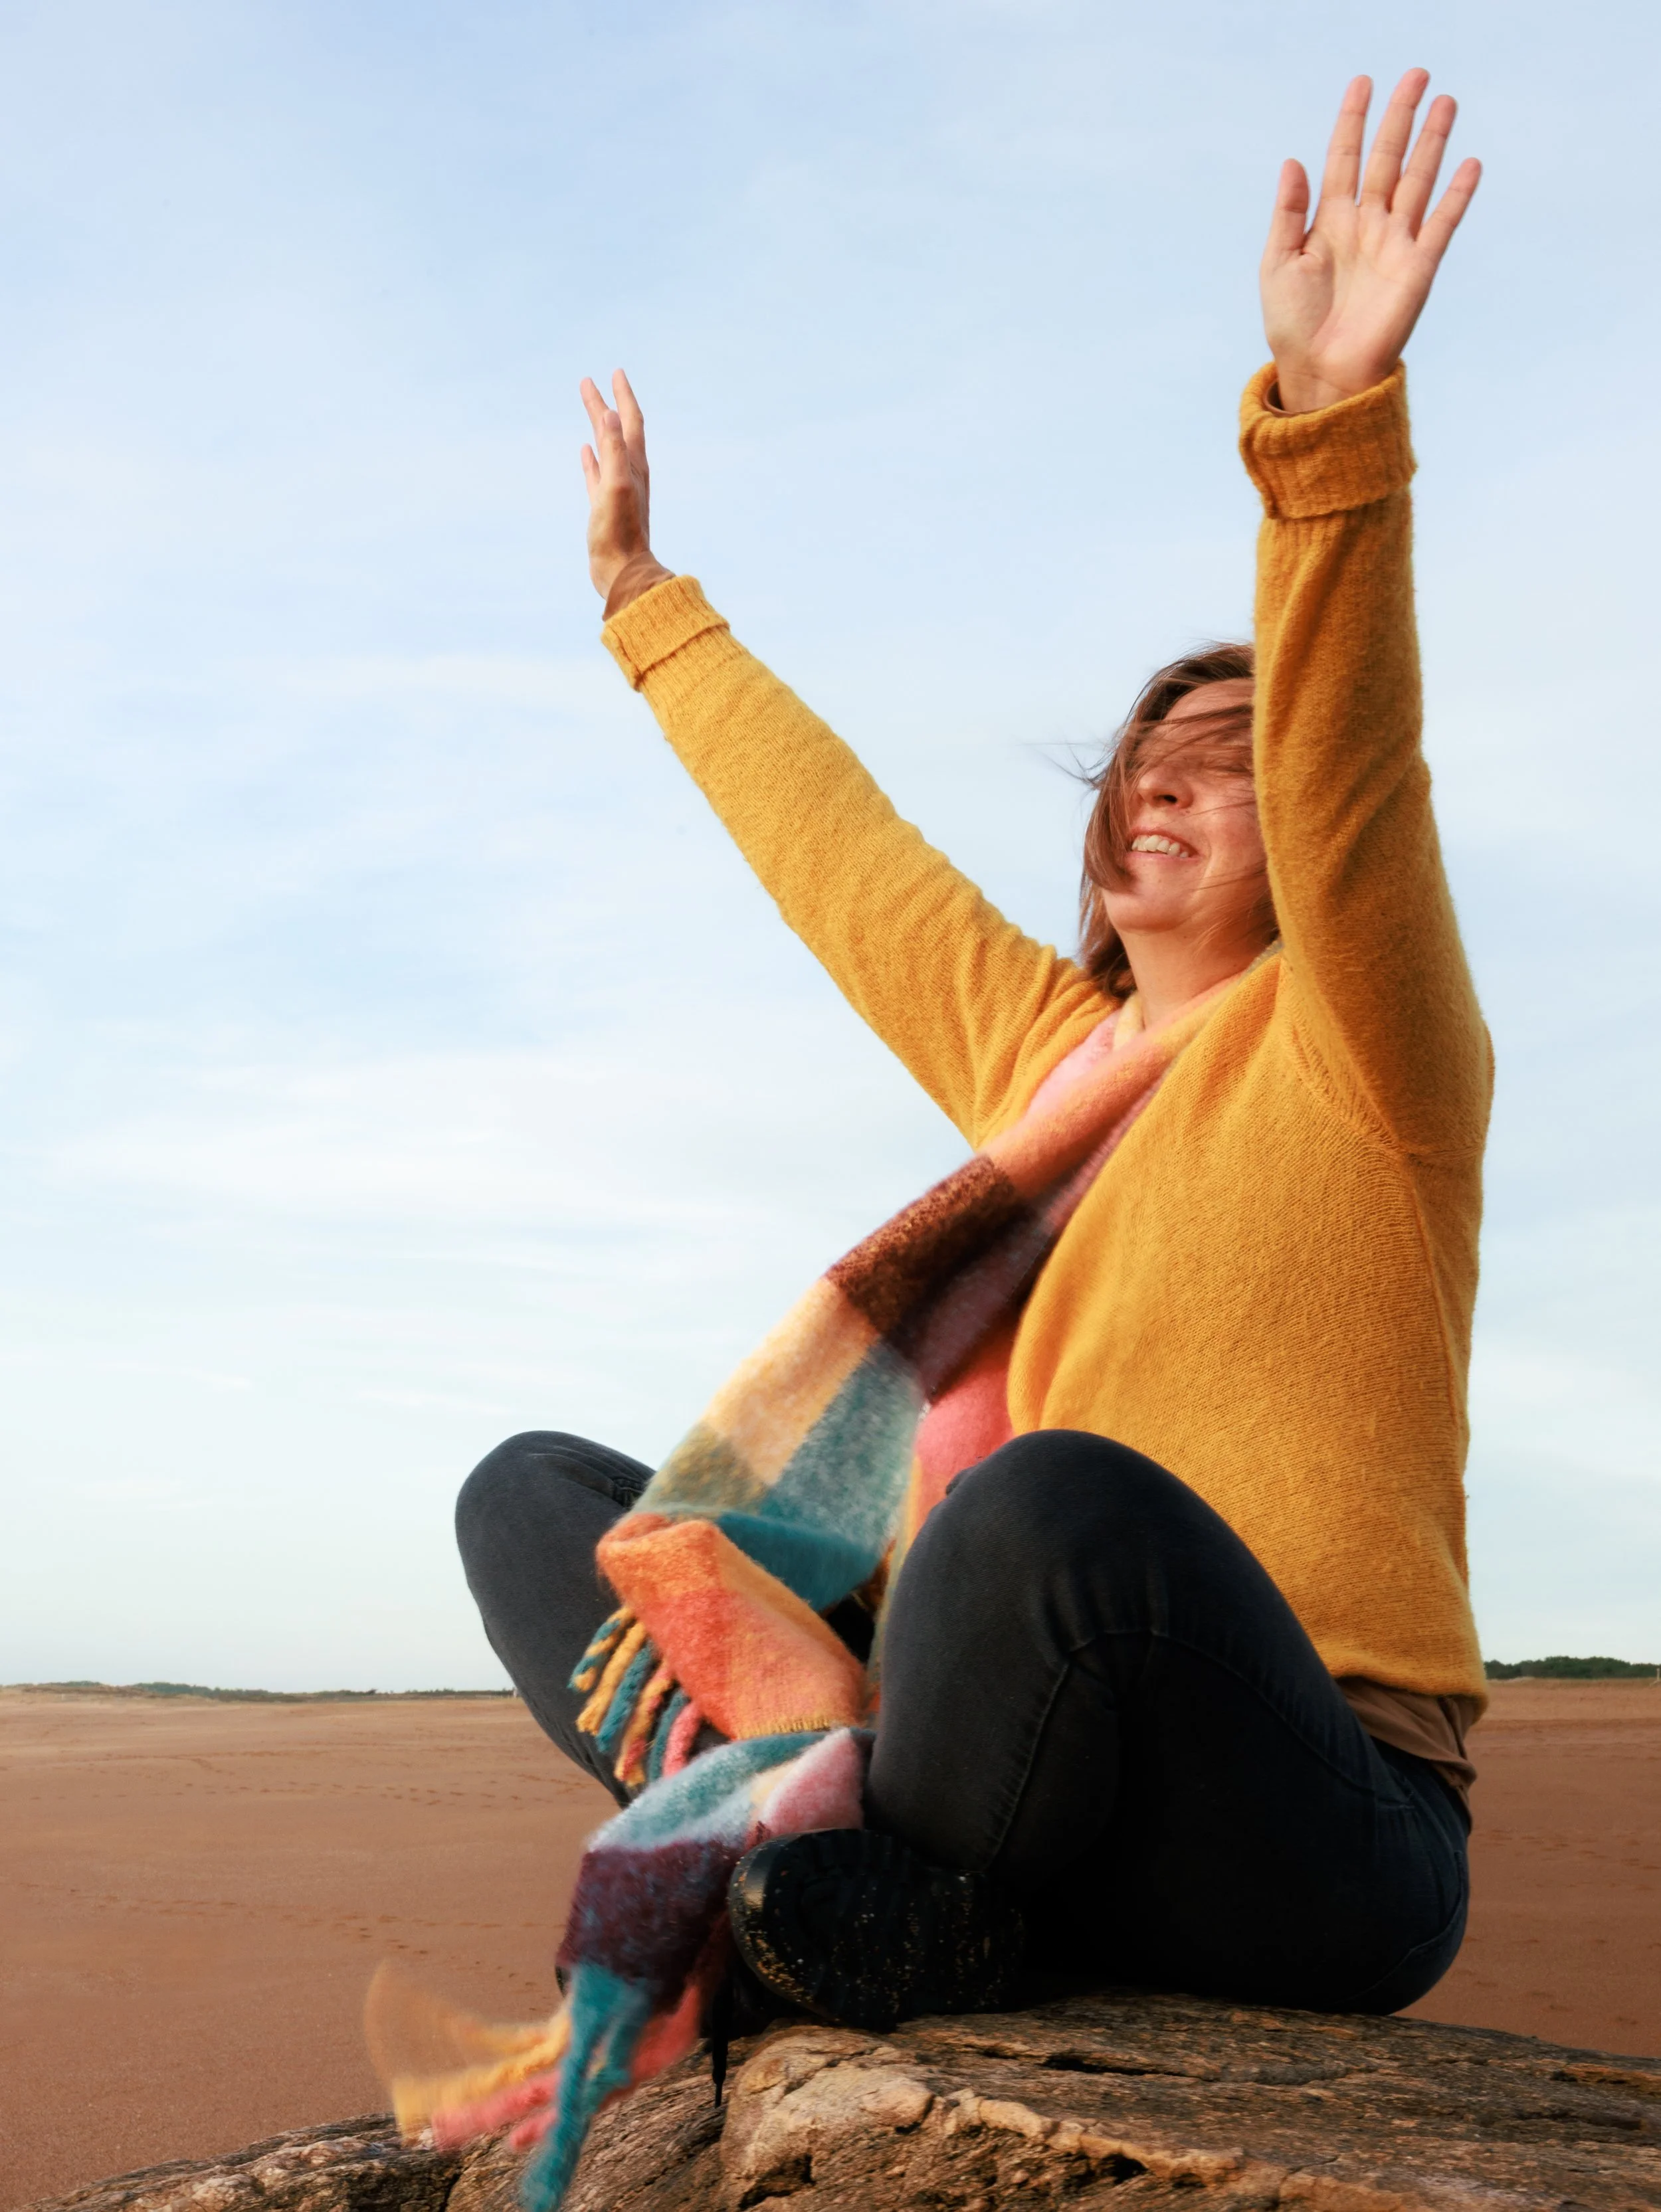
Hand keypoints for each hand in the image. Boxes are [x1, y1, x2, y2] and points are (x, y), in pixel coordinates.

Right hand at [580, 370, 672, 612]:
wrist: (621, 572)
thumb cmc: (619, 533)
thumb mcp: (616, 486)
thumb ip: (614, 450)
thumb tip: (610, 414)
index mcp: (634, 466)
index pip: (630, 421)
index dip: (622, 396)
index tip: (615, 372)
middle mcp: (629, 473)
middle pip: (617, 430)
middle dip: (605, 404)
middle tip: (589, 382)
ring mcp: (616, 489)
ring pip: (607, 449)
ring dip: (598, 428)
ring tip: (590, 409)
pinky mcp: (604, 507)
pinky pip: (596, 474)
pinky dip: (591, 459)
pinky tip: (584, 451)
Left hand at [1261, 72, 1480, 414]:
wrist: (1321, 372)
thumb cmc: (1292, 325)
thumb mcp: (1278, 264)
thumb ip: (1288, 213)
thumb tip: (1293, 161)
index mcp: (1329, 221)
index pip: (1344, 158)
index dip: (1352, 121)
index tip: (1362, 83)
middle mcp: (1366, 224)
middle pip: (1387, 158)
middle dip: (1400, 117)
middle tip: (1416, 74)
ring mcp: (1394, 243)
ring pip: (1417, 179)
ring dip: (1432, 142)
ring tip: (1444, 102)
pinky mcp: (1418, 267)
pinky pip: (1441, 223)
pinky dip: (1456, 195)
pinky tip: (1469, 164)